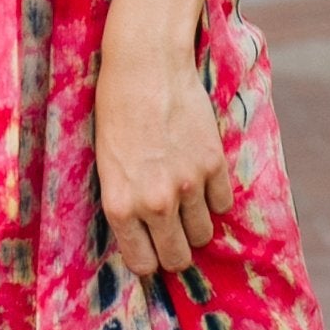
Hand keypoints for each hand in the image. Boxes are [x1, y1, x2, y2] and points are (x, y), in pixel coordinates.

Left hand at [94, 24, 238, 280]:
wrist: (145, 66)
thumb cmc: (115, 112)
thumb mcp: (107, 166)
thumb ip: (126, 204)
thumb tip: (146, 238)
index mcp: (120, 205)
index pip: (143, 263)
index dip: (150, 258)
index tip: (152, 248)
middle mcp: (154, 202)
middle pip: (179, 257)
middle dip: (176, 249)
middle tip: (173, 232)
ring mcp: (187, 184)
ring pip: (204, 234)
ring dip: (196, 222)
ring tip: (185, 199)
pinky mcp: (213, 163)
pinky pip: (223, 203)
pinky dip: (214, 196)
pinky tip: (199, 175)